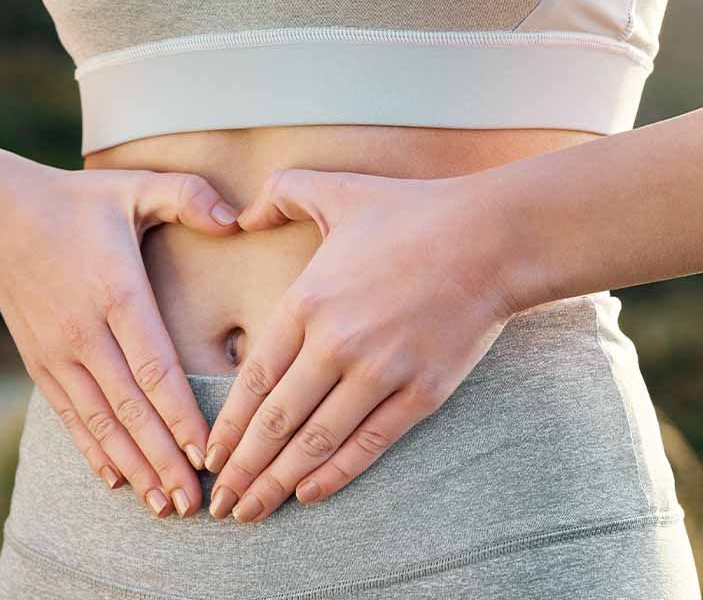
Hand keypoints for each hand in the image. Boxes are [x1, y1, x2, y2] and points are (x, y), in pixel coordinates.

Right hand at [0, 165, 240, 517]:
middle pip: (130, 408)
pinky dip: (94, 452)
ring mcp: (57, 353)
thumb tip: (237, 217)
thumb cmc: (78, 203)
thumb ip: (189, 196)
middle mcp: (84, 331)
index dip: (180, 414)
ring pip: (100, 422)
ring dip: (133, 467)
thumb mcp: (134, 186)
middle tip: (196, 502)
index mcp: (115, 290)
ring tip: (165, 506)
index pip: (154, 365)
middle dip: (164, 459)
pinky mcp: (40, 366)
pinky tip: (117, 482)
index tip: (207, 453)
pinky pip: (71, 418)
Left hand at [204, 169, 520, 521]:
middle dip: (241, 469)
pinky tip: (308, 496)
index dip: (227, 425)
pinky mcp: (421, 393)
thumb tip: (238, 215)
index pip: (253, 379)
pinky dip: (334, 475)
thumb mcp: (338, 189)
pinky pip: (368, 444)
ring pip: (315, 442)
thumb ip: (280, 194)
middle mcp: (336, 345)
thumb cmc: (414, 211)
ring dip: (277, 483)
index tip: (207, 456)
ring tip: (250, 513)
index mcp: (308, 301)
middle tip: (218, 504)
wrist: (494, 238)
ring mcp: (380, 373)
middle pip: (275, 422)